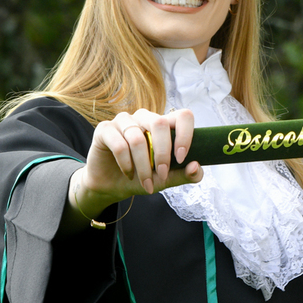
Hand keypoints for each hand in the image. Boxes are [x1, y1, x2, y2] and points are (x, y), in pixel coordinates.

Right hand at [70, 108, 203, 224]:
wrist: (111, 186)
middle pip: (160, 123)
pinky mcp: (105, 129)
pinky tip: (128, 173)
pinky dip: (126, 163)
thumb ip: (183, 175)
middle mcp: (144, 117)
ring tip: (145, 182)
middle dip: (163, 153)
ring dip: (143, 166)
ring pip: (138, 138)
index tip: (181, 158)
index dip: (185, 135)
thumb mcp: (165, 180)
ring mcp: (124, 120)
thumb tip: (196, 167)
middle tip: (162, 175)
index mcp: (163, 124)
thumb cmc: (140, 177)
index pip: (183, 116)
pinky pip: (119, 144)